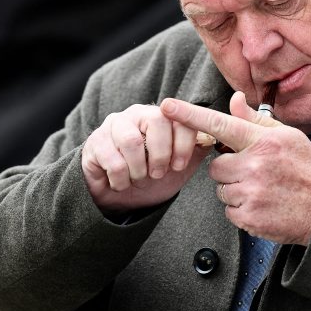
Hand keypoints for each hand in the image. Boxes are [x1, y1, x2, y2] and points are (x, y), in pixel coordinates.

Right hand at [81, 104, 209, 211]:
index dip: (183, 143)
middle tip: (158, 174)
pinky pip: (113, 161)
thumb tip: (216, 139)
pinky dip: (122, 180)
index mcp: (161, 116)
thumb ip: (196, 151)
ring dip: (140, 170)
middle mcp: (137, 114)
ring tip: (139, 179)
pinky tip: (122, 183)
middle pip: (156, 121)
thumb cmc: (151, 176)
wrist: (118, 196)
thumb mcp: (179, 167)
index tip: (180, 165)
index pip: (179, 117)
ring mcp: (114, 125)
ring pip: (132, 142)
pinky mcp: (95, 143)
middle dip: (161, 155)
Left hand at [161, 92, 310, 245]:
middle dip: (229, 170)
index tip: (167, 106)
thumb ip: (256, 121)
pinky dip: (241, 210)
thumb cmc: (306, 168)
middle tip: (255, 173)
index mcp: (263, 141)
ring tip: (262, 190)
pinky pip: (228, 210)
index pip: (220, 124)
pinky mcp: (249, 217)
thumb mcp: (287, 137)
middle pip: (216, 166)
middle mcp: (254, 165)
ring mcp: (251, 193)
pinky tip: (262, 205)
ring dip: (235, 190)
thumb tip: (234, 99)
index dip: (190, 114)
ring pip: (221, 189)